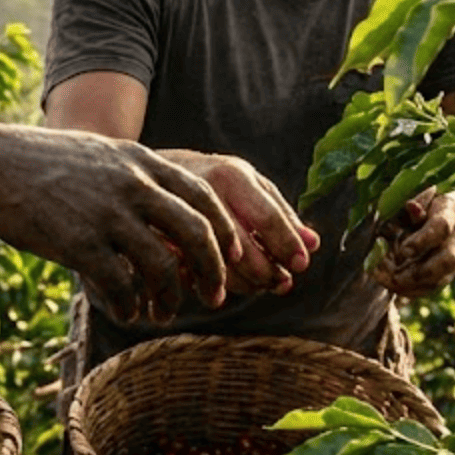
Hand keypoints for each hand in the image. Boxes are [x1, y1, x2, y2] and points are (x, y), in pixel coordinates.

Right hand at [0, 120, 240, 324]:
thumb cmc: (39, 161)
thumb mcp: (99, 153)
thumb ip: (133, 174)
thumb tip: (161, 206)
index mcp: (140, 160)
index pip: (204, 197)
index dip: (225, 232)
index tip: (233, 256)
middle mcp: (132, 184)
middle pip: (196, 233)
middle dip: (213, 271)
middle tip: (214, 296)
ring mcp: (107, 214)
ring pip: (163, 267)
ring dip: (170, 298)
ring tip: (163, 313)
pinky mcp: (78, 243)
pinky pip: (121, 286)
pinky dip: (130, 307)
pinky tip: (126, 313)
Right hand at [156, 150, 315, 294]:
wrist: (140, 170)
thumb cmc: (205, 178)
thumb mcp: (243, 184)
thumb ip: (278, 212)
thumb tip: (314, 245)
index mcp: (232, 176)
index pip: (269, 218)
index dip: (287, 246)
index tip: (300, 266)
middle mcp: (204, 191)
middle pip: (244, 250)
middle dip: (266, 273)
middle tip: (279, 284)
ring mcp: (176, 215)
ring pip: (218, 266)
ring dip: (241, 284)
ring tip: (255, 285)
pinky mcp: (154, 236)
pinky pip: (189, 272)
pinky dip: (207, 282)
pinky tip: (216, 282)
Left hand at [373, 186, 454, 296]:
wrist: (449, 211)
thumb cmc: (426, 203)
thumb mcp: (417, 199)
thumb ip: (413, 206)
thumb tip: (411, 207)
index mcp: (451, 212)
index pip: (441, 227)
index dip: (423, 241)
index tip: (402, 251)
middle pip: (447, 259)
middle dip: (419, 272)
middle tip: (394, 276)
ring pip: (442, 277)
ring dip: (413, 285)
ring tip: (388, 282)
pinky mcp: (450, 271)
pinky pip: (435, 286)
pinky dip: (414, 290)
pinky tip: (394, 288)